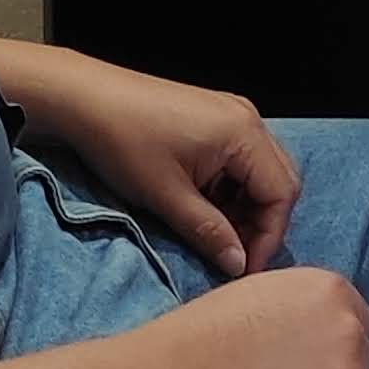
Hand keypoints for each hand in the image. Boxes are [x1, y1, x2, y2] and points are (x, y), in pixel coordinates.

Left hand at [19, 50, 300, 279]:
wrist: (86, 98)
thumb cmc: (125, 144)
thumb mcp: (166, 196)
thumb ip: (210, 232)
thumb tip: (239, 266)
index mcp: (244, 133)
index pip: (281, 193)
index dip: (268, 237)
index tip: (243, 270)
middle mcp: (248, 119)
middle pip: (278, 180)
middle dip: (261, 223)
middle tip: (233, 256)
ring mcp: (231, 115)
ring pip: (259, 171)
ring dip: (244, 208)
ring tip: (215, 236)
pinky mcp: (214, 117)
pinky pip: (239, 160)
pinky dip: (230, 189)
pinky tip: (204, 208)